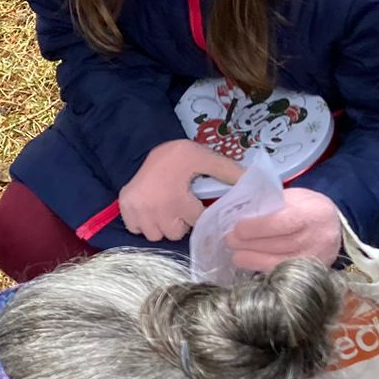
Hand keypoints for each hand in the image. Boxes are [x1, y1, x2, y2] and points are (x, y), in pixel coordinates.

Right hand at [117, 140, 242, 241]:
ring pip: (156, 235)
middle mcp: (155, 211)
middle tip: (180, 204)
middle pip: (175, 233)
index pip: (196, 222)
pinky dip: (144, 224)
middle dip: (180, 221)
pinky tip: (150, 209)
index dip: (198, 212)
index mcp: (177, 200)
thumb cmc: (175, 154)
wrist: (140, 143)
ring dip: (162, 225)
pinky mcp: (125, 210)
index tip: (195, 201)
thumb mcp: (203, 157)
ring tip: (165, 208)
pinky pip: (137, 230)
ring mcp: (137, 212)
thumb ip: (227, 171)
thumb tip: (253, 182)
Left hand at [226, 188, 343, 269]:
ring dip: (251, 258)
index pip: (282, 222)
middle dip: (248, 243)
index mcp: (311, 213)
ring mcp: (314, 258)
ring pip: (277, 261)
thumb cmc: (308, 208)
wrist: (336, 227)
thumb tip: (239, 211)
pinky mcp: (310, 272)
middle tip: (229, 241)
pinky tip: (248, 263)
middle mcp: (316, 238)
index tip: (237, 228)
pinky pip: (280, 272)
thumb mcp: (294, 197)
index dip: (257, 227)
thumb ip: (270, 203)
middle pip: (277, 244)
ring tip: (235, 253)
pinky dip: (260, 268)